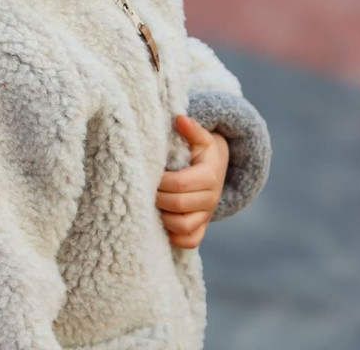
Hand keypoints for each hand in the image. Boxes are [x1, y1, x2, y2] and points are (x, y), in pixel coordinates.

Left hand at [156, 115, 228, 248]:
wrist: (216, 167)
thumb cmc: (202, 150)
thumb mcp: (202, 137)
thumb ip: (192, 129)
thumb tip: (180, 118)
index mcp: (208, 176)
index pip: (179, 184)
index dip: (160, 181)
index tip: (148, 174)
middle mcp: (210, 199)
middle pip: (178, 206)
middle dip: (157, 198)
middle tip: (142, 188)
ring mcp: (206, 215)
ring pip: (183, 226)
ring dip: (163, 217)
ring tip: (150, 203)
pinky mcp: (202, 227)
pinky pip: (189, 241)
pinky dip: (174, 236)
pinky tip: (161, 221)